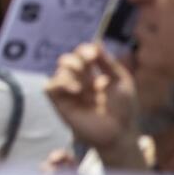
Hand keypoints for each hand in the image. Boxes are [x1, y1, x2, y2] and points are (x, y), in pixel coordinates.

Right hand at [45, 42, 142, 167]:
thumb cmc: (123, 109)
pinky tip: (75, 89)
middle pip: (68, 59)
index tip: (93, 55)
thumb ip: (108, 62)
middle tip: (87, 64)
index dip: (85, 50)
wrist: (119, 132)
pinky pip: (50, 87)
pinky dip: (60, 83)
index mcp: (93, 75)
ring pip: (60, 70)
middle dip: (76, 59)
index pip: (82, 55)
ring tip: (83, 83)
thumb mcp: (121, 81)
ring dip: (70, 70)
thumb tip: (96, 42)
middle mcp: (79, 81)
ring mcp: (70, 93)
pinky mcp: (61, 104)